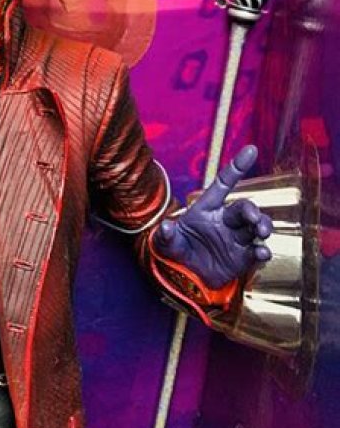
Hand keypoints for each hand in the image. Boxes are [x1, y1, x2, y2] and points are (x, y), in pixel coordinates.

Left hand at [155, 144, 271, 287]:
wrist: (185, 277)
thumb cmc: (176, 250)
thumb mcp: (166, 243)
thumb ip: (166, 236)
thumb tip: (165, 227)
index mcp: (207, 209)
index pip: (223, 184)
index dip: (237, 167)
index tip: (251, 149)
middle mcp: (225, 220)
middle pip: (244, 207)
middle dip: (252, 210)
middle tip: (253, 219)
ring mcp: (237, 238)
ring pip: (257, 225)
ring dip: (263, 226)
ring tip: (261, 233)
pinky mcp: (244, 257)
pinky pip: (257, 250)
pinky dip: (263, 251)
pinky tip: (262, 253)